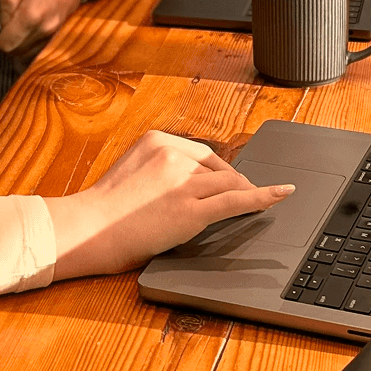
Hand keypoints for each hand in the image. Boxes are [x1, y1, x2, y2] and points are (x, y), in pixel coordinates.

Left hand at [0, 0, 84, 58]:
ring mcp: (54, 32)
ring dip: (16, 46)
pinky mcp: (59, 32)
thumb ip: (6, 1)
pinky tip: (24, 32)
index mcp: (32, 15)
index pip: (7, 44)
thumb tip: (1, 24)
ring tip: (11, 29)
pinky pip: (39, 49)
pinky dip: (28, 45)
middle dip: (5, 44)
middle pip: (17, 52)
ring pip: (28, 53)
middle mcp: (45, 29)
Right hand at [42, 131, 294, 280]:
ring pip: (229, 183)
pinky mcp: (191, 210)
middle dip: (233, 182)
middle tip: (245, 195)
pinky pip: (236, 201)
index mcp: (156, 140)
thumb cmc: (103, 209)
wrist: (88, 230)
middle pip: (218, 167)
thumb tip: (187, 178)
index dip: (218, 170)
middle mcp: (173, 156)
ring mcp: (183, 183)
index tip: (227, 179)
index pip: (201, 152)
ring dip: (245, 193)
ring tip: (258, 201)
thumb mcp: (129, 169)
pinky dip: (264, 197)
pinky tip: (281, 194)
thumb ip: (158, 167)